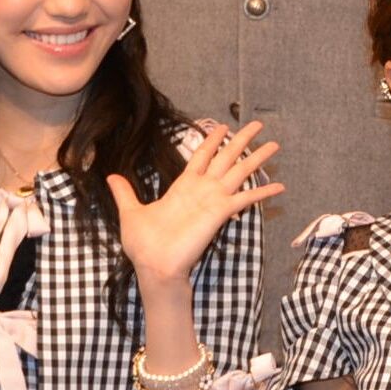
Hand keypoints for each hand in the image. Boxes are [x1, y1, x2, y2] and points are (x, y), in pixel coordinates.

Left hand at [108, 121, 282, 283]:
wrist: (154, 265)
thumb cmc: (144, 244)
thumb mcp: (130, 211)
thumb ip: (125, 192)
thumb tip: (110, 177)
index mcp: (183, 186)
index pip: (201, 156)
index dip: (211, 140)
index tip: (222, 125)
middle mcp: (202, 190)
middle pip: (226, 157)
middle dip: (241, 140)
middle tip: (257, 124)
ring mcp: (213, 200)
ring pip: (239, 172)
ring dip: (257, 158)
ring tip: (274, 144)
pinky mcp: (220, 213)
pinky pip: (245, 199)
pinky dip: (262, 192)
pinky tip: (280, 186)